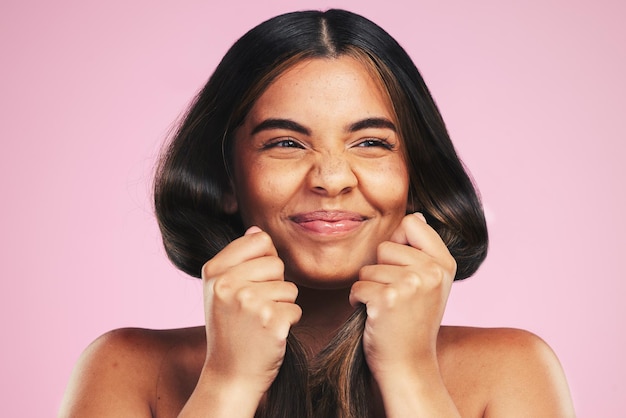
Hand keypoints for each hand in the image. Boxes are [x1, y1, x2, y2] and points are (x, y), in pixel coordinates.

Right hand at [200, 226, 301, 398]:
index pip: (259, 240)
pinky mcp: (271, 321)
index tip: (249, 284)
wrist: (230, 375)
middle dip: (274, 285)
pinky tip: (269, 335)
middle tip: (254, 309)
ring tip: (260, 322)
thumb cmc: (230, 329)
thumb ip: (237, 259)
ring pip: (289, 287)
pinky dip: (288, 322)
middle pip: (276, 263)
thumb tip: (256, 229)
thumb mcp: (220, 291)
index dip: (263, 261)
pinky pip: (295, 308)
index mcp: (214, 271)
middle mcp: (228, 284)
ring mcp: (249, 303)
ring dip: (282, 305)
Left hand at [349, 213, 456, 385]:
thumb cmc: (412, 323)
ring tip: (387, 309)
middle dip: (381, 270)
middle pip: (385, 246)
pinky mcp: (388, 299)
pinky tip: (375, 318)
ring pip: (368, 268)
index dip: (398, 244)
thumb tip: (417, 215)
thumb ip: (423, 251)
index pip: (412, 223)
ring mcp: (412, 284)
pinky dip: (358, 302)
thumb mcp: (430, 284)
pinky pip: (358, 286)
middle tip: (396, 298)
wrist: (408, 365)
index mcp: (445, 264)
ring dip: (369, 288)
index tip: (403, 272)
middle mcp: (433, 271)